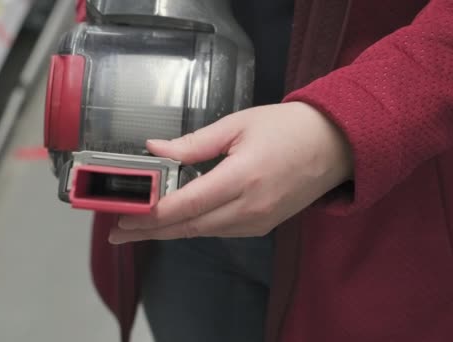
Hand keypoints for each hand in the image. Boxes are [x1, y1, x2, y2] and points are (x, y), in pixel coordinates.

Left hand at [109, 102, 352, 243]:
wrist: (334, 146)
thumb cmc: (287, 128)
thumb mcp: (237, 125)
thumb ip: (193, 143)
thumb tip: (155, 149)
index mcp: (241, 179)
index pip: (185, 205)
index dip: (150, 215)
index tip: (123, 218)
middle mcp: (248, 209)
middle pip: (188, 227)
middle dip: (150, 231)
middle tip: (118, 234)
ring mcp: (257, 222)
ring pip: (202, 232)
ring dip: (169, 231)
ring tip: (139, 227)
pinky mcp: (262, 226)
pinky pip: (219, 230)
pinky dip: (193, 226)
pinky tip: (175, 221)